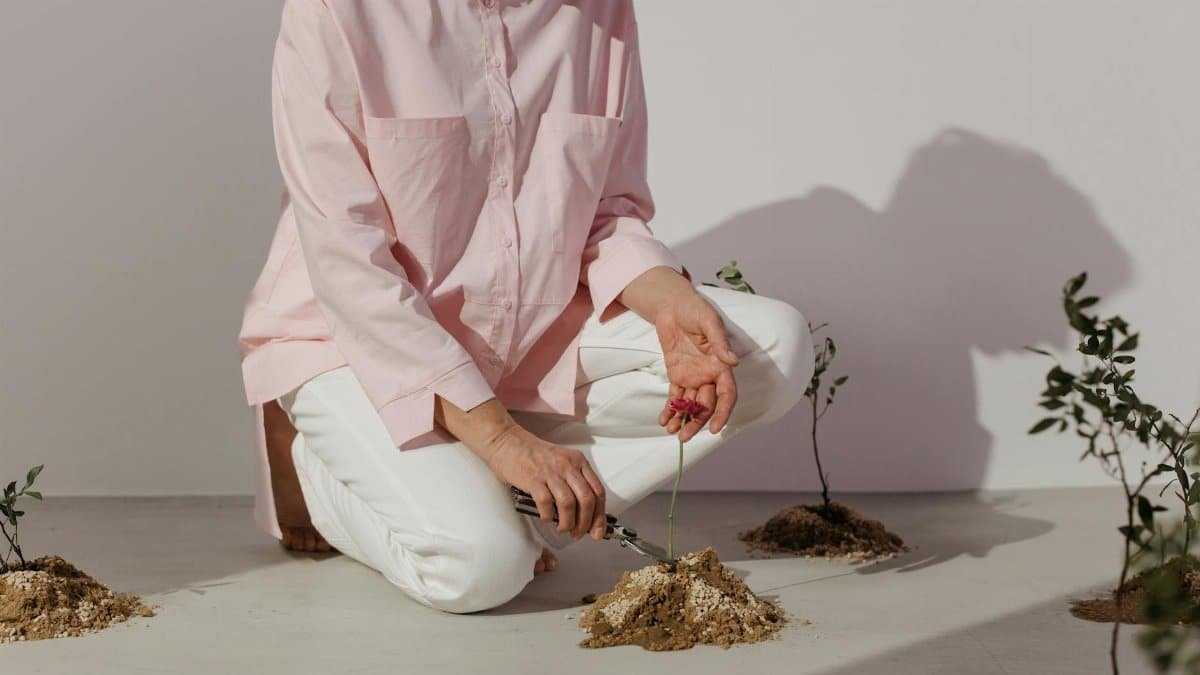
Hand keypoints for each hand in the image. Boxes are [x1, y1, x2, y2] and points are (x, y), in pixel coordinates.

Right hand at [484, 423, 606, 540]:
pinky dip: (548, 516)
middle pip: (587, 500)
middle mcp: (567, 465)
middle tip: (578, 533)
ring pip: (569, 504)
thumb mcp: (561, 461)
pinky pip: (546, 503)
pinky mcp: (533, 479)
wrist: (506, 441)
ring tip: (562, 528)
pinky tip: (546, 517)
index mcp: (577, 461)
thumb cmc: (532, 453)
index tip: (597, 530)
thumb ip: (574, 481)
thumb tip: (584, 512)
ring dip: (567, 523)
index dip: (600, 515)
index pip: (598, 491)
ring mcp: (550, 472)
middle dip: (585, 523)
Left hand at [654, 290, 739, 442]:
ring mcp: (693, 376)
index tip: (716, 428)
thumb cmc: (695, 309)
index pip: (727, 394)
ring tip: (672, 432)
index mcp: (720, 365)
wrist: (673, 305)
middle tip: (684, 437)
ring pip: (691, 404)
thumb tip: (733, 362)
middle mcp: (709, 374)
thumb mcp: (709, 322)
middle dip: (697, 422)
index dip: (723, 412)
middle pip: (707, 405)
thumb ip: (720, 342)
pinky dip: (670, 409)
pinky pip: (675, 396)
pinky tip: (663, 421)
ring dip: (683, 420)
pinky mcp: (677, 375)